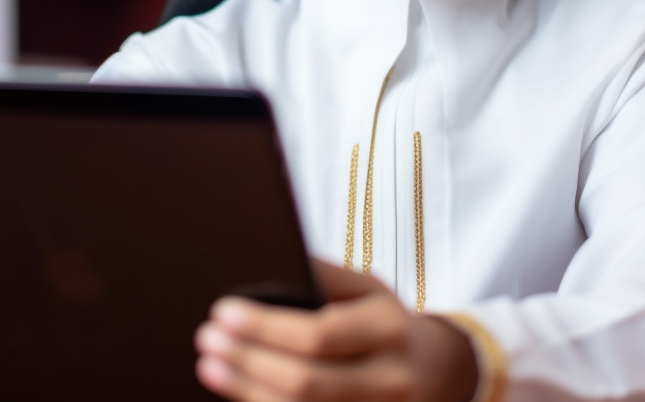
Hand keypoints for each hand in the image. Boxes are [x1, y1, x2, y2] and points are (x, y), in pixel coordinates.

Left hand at [195, 259, 477, 401]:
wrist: (438, 372)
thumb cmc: (386, 322)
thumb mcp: (367, 288)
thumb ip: (325, 274)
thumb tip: (275, 256)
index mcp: (389, 331)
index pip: (320, 335)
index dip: (266, 327)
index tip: (222, 311)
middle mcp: (389, 381)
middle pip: (307, 382)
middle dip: (248, 360)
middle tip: (206, 339)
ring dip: (247, 391)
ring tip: (211, 365)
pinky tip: (240, 393)